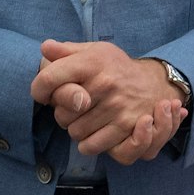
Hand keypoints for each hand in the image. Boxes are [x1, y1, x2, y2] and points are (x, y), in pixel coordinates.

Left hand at [31, 41, 187, 164]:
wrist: (154, 82)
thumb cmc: (115, 67)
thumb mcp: (94, 52)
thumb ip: (66, 51)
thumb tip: (44, 48)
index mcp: (92, 62)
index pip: (49, 78)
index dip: (39, 89)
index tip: (43, 93)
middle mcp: (105, 83)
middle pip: (60, 113)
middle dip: (62, 113)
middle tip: (74, 107)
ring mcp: (117, 107)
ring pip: (75, 133)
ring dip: (77, 129)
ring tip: (87, 118)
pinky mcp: (127, 128)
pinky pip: (92, 146)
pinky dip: (89, 143)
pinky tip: (95, 132)